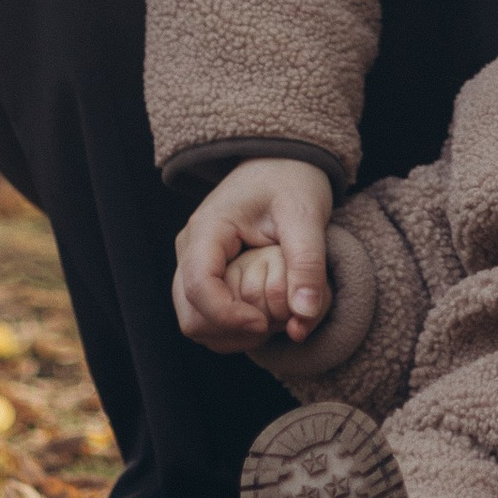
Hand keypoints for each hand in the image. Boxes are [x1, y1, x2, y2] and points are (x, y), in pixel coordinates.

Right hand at [174, 157, 332, 348]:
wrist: (282, 162)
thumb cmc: (292, 180)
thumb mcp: (306, 215)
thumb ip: (307, 263)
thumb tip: (305, 314)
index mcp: (207, 230)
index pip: (198, 288)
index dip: (228, 316)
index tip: (265, 323)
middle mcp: (190, 250)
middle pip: (190, 315)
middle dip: (230, 332)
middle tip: (272, 325)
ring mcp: (193, 264)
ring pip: (195, 323)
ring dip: (231, 336)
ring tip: (272, 321)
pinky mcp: (205, 276)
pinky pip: (206, 318)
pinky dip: (232, 331)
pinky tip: (264, 319)